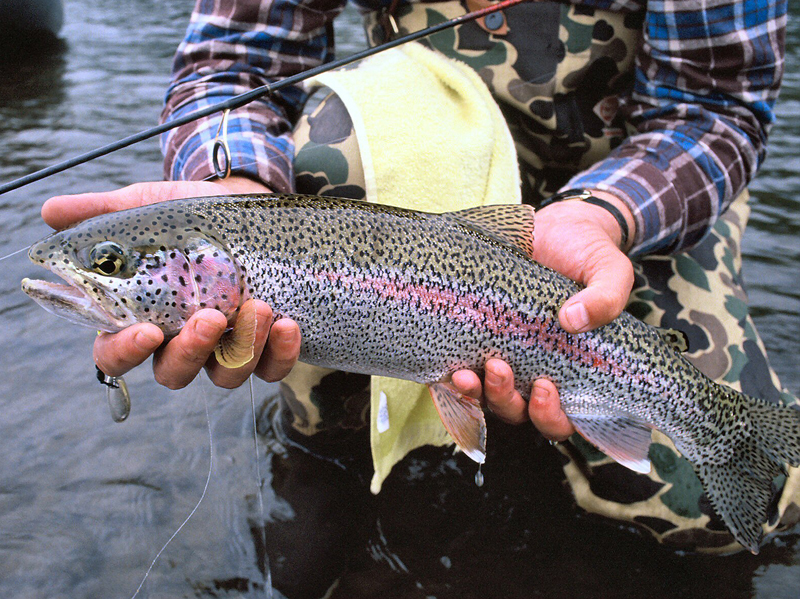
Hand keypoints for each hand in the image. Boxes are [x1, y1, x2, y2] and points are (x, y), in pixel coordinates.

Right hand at [42, 177, 301, 388]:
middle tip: (210, 317)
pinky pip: (272, 368)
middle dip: (191, 352)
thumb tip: (53, 211)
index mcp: (143, 315)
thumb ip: (105, 213)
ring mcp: (225, 347)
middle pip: (173, 374)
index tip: (146, 331)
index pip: (116, 353)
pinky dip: (281, 353)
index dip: (125, 351)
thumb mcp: (150, 206)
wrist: (251, 203)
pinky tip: (288, 324)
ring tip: (260, 307)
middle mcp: (181, 340)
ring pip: (226, 375)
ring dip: (243, 349)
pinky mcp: (267, 344)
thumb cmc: (192, 212)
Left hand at [452, 191, 635, 440]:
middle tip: (500, 368)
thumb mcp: (610, 269)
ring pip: (483, 398)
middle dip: (505, 400)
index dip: (551, 417)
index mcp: (572, 371)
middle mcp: (533, 370)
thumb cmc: (587, 253)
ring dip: (474, 394)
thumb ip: (608, 296)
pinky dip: (448, 381)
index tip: (545, 388)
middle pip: (516, 412)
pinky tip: (446, 369)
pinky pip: (455, 372)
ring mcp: (500, 356)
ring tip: (466, 373)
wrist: (555, 225)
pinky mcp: (472, 338)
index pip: (561, 418)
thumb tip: (575, 319)